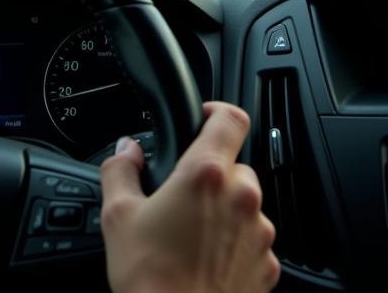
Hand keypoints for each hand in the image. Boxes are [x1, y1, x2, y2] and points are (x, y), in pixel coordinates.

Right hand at [100, 102, 279, 292]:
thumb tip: (124, 151)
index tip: (203, 118)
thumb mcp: (118, 216)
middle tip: (182, 196)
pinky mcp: (268, 266)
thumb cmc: (149, 279)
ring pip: (245, 203)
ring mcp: (259, 234)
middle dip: (211, 174)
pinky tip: (205, 260)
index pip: (231, 118)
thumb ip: (120, 169)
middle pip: (235, 164)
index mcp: (206, 174)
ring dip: (224, 210)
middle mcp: (241, 198)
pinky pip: (253, 240)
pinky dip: (234, 243)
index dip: (217, 112)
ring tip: (190, 235)